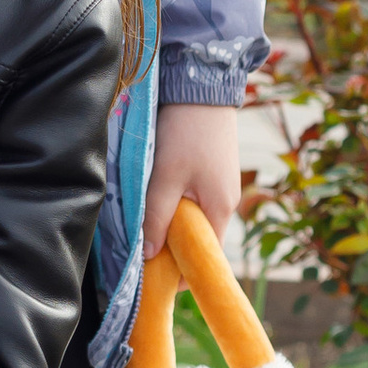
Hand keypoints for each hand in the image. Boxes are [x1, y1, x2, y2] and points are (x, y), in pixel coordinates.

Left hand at [143, 101, 241, 258]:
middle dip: (173, 248)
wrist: (202, 89)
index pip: (205, 257)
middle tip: (142, 252)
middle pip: (199, 239)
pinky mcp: (212, 172)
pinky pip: (194, 201)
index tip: (155, 279)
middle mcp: (226, 202)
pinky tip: (156, 199)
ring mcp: (220, 186)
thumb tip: (149, 256)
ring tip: (145, 225)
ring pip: (194, 219)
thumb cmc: (185, 133)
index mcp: (220, 209)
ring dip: (172, 224)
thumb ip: (157, 217)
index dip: (181, 271)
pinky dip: (176, 205)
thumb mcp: (166, 177)